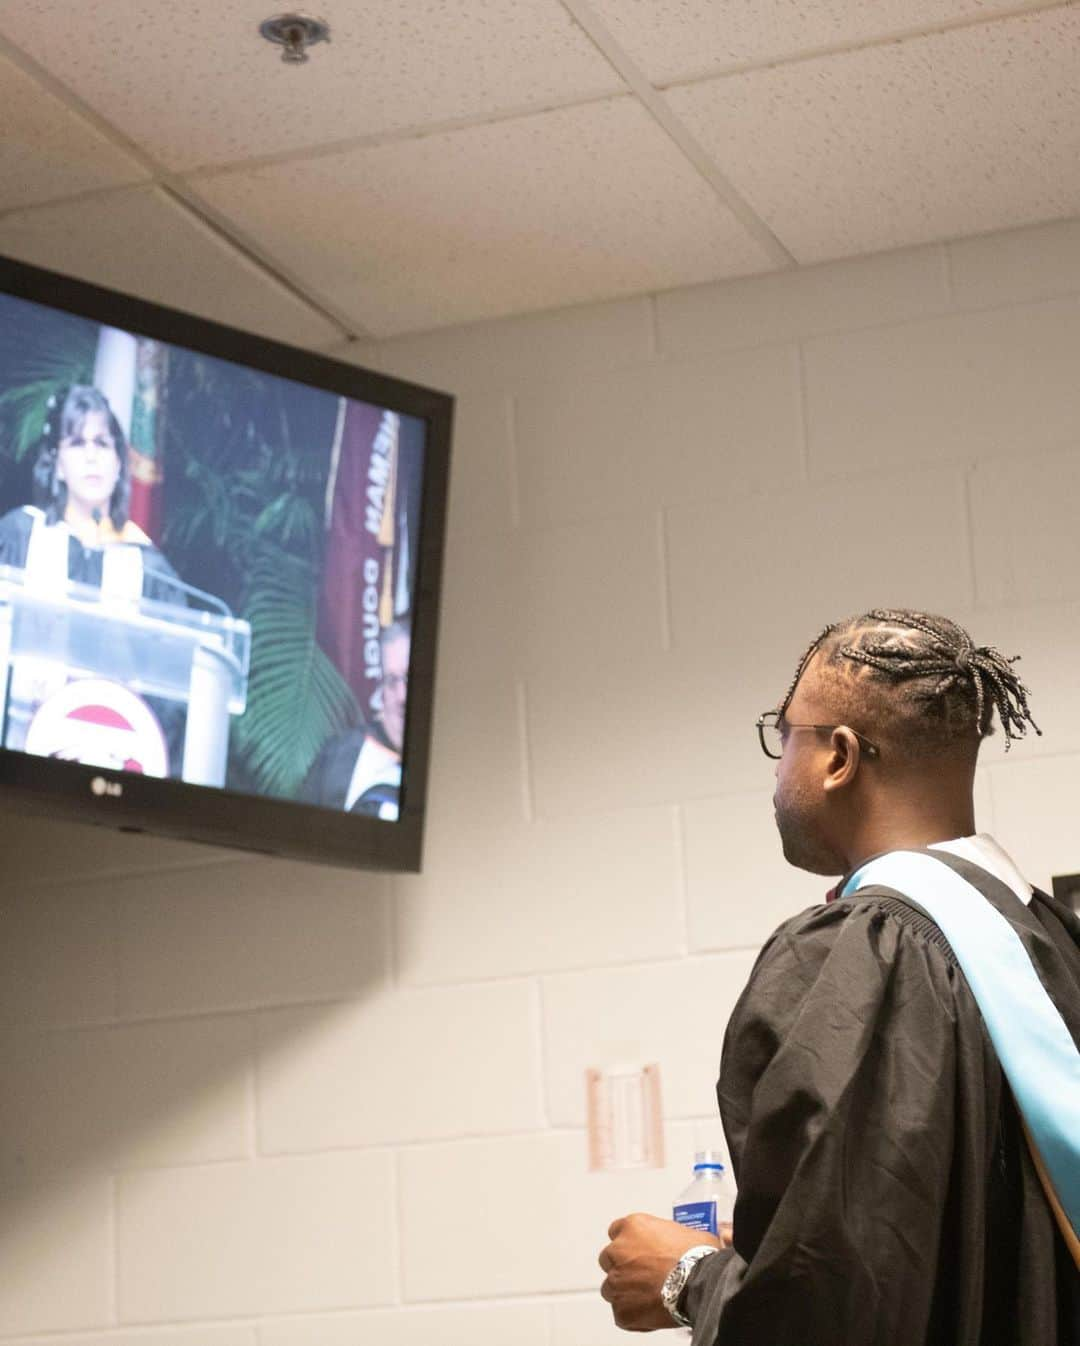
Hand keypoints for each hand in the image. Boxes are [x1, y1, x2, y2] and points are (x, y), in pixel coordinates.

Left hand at [598, 1213, 721, 1331]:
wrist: (699, 1282)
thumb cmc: (696, 1256)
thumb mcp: (683, 1231)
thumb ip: (666, 1236)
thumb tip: (675, 1245)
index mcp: (632, 1227)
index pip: (617, 1232)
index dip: (630, 1244)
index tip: (639, 1252)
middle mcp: (618, 1251)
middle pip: (610, 1259)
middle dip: (623, 1267)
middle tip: (643, 1275)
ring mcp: (616, 1281)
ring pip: (611, 1287)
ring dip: (624, 1291)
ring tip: (647, 1296)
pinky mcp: (622, 1310)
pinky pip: (621, 1313)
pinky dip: (632, 1314)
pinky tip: (649, 1312)